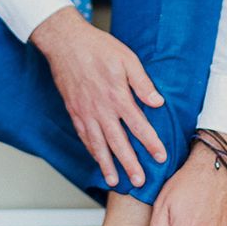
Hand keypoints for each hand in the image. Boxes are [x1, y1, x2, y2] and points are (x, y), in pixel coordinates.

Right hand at [30, 7, 166, 187]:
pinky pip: (84, 136)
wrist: (65, 43)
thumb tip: (158, 102)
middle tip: (139, 182)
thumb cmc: (98, 47)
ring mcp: (85, 112)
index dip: (150, 143)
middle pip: (118, 142)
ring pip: (98, 144)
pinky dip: (91, 151)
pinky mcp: (74, 111)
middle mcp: (101, 109)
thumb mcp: (127, 59)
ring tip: (115, 182)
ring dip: (107, 165)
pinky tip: (98, 160)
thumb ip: (142, 83)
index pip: (138, 125)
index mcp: (117, 96)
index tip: (160, 157)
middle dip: (130, 164)